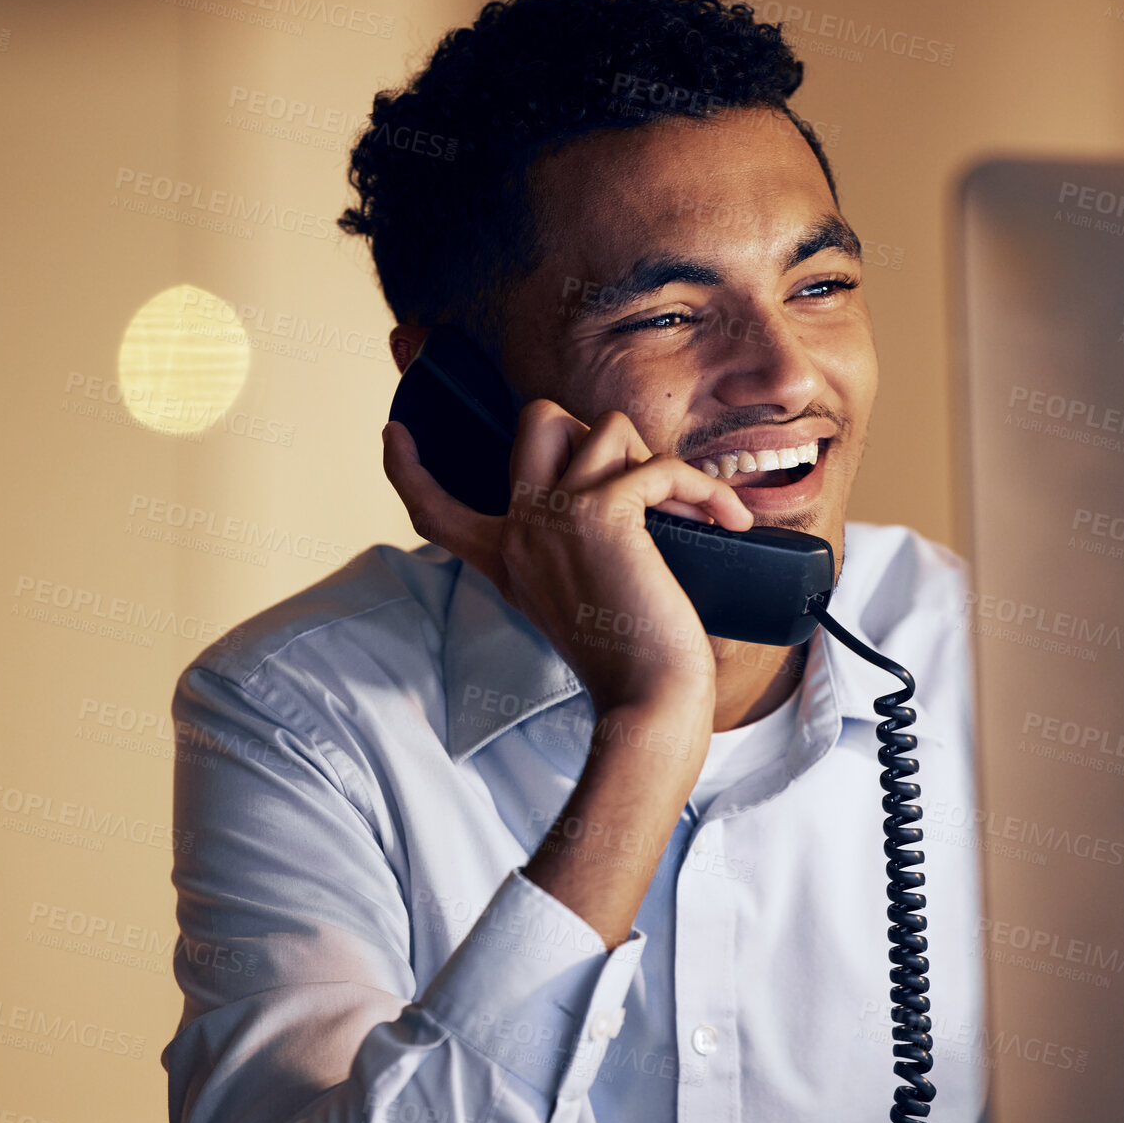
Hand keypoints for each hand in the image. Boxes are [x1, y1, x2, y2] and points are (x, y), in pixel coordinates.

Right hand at [382, 400, 752, 712]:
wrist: (648, 702)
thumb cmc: (630, 662)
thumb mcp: (573, 605)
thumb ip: (567, 558)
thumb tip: (618, 497)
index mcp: (504, 559)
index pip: (433, 509)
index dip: (407, 468)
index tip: (394, 433)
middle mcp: (519, 530)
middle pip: (537, 420)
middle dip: (596, 428)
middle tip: (636, 483)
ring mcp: (554, 517)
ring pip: (607, 427)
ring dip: (658, 458)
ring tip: (690, 509)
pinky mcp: (602, 514)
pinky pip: (661, 466)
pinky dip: (706, 488)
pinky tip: (729, 521)